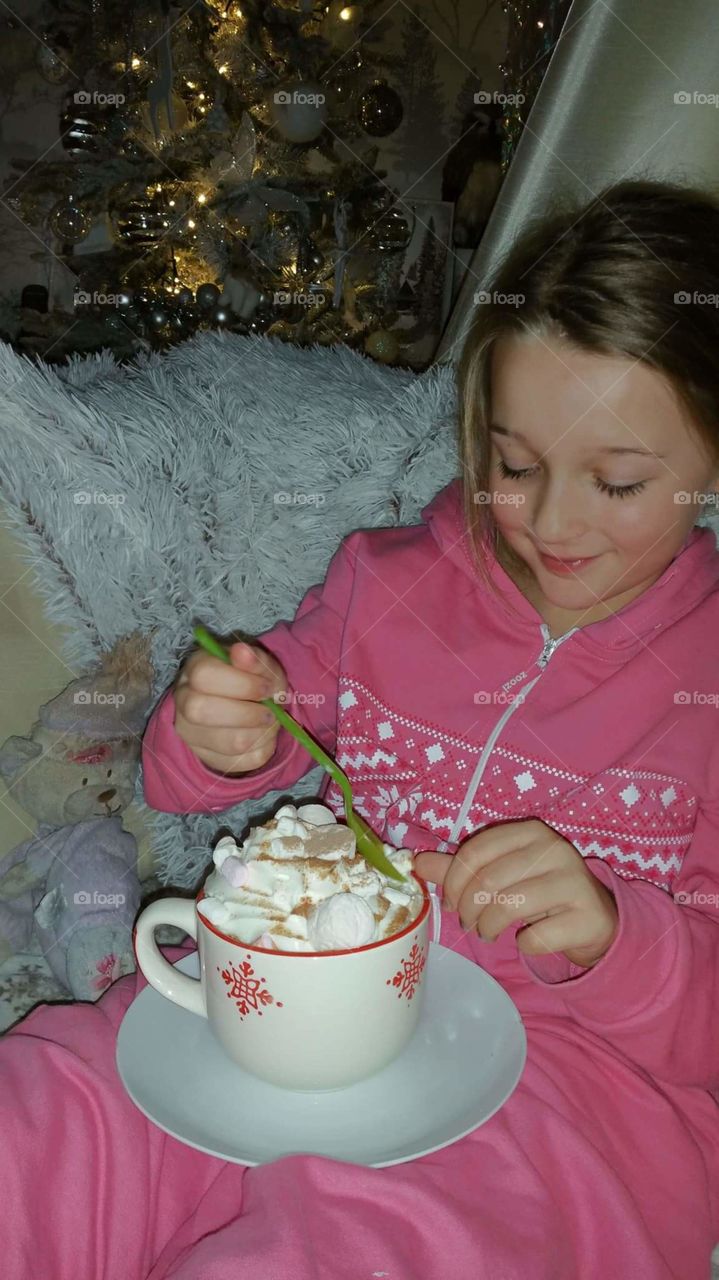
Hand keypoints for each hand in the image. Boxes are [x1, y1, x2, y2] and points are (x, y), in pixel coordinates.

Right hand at [173, 640, 288, 775]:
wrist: (251, 705)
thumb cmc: (253, 680)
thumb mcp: (260, 665)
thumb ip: (255, 659)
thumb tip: (241, 651)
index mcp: (195, 669)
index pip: (203, 675)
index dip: (241, 684)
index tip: (268, 688)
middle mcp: (184, 701)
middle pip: (200, 711)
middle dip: (246, 714)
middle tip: (269, 712)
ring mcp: (190, 733)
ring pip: (226, 743)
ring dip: (260, 733)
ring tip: (270, 723)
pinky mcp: (206, 757)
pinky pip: (239, 762)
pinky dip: (262, 749)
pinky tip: (263, 736)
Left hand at [413, 819, 618, 968]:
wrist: (595, 919)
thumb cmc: (540, 891)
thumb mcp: (502, 874)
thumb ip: (461, 868)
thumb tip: (417, 863)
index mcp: (531, 832)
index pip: (476, 851)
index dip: (453, 880)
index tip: (449, 901)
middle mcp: (554, 850)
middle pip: (489, 880)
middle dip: (468, 909)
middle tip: (467, 923)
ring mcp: (573, 882)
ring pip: (510, 906)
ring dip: (488, 928)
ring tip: (487, 933)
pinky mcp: (586, 917)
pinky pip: (536, 938)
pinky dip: (523, 945)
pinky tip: (526, 940)